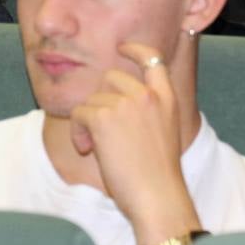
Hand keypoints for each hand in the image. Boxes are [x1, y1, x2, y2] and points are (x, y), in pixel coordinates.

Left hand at [69, 43, 200, 242]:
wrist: (158, 196)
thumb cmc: (158, 176)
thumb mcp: (165, 133)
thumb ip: (149, 112)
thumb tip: (116, 103)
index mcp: (167, 99)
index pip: (153, 59)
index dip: (135, 49)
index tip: (122, 48)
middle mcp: (148, 95)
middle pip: (111, 78)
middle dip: (100, 100)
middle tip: (99, 129)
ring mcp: (127, 104)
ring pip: (92, 99)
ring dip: (86, 121)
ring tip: (94, 147)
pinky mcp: (104, 118)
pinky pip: (79, 113)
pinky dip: (77, 132)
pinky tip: (87, 149)